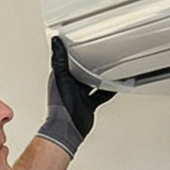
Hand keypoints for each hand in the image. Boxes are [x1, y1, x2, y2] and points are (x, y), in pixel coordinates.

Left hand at [34, 37, 115, 154]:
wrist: (69, 128)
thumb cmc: (62, 106)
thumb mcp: (62, 77)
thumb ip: (60, 59)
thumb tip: (55, 41)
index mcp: (60, 77)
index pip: (66, 60)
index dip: (73, 51)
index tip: (80, 42)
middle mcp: (69, 85)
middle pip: (81, 70)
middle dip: (89, 63)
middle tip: (98, 54)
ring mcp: (79, 95)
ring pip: (91, 82)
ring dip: (99, 76)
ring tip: (109, 68)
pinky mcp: (88, 104)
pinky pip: (100, 95)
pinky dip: (107, 90)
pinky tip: (114, 86)